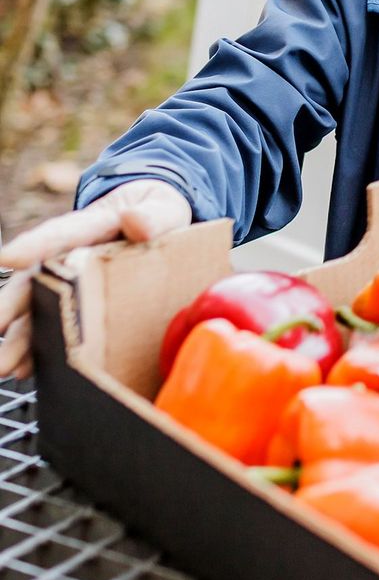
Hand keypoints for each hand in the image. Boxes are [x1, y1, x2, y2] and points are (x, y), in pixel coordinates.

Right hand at [0, 179, 191, 379]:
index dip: (36, 244)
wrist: (158, 225)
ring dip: (20, 338)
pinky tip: (27, 370)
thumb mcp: (162, 209)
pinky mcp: (78, 303)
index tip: (9, 258)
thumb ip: (153, 216)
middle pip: (38, 277)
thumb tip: (134, 220)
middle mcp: (71, 254)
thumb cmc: (158, 215)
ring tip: (6, 365)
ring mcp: (71, 280)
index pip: (64, 233)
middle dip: (14, 303)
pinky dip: (40, 348)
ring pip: (39, 308)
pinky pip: (54, 326)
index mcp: (94, 225)